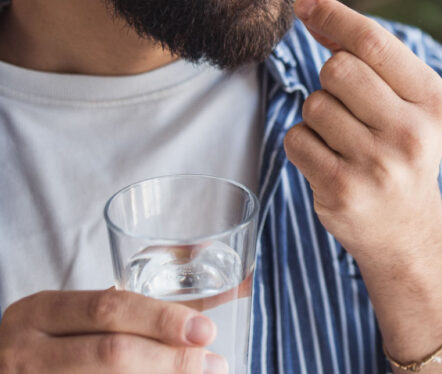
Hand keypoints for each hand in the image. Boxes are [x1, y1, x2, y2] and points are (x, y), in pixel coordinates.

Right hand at [0, 289, 224, 372]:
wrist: (9, 371)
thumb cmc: (55, 339)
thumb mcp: (77, 314)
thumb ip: (139, 302)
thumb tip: (224, 273)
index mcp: (40, 312)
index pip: (107, 309)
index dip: (161, 319)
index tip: (205, 330)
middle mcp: (28, 352)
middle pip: (112, 353)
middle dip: (171, 359)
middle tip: (213, 363)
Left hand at [286, 0, 441, 265]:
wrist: (406, 229)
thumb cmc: (400, 149)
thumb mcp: (404, 100)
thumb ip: (365, 54)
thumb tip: (314, 3)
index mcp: (433, 100)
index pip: (373, 41)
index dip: (333, 15)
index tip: (306, 0)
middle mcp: (411, 131)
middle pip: (338, 68)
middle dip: (331, 77)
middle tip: (349, 103)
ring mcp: (377, 164)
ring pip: (315, 104)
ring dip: (318, 115)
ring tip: (345, 139)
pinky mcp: (343, 189)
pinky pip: (297, 138)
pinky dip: (304, 143)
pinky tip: (330, 160)